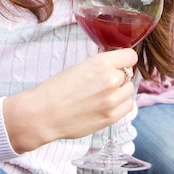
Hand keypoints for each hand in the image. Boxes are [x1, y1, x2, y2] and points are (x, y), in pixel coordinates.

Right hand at [3, 48, 136, 152]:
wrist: (43, 114)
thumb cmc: (56, 88)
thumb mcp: (80, 66)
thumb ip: (102, 65)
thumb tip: (117, 67)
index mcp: (101, 63)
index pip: (130, 56)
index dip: (124, 60)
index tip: (118, 64)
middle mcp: (111, 79)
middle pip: (128, 73)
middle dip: (118, 76)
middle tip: (101, 83)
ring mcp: (112, 100)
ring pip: (129, 90)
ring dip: (120, 91)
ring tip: (102, 95)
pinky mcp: (111, 117)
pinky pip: (128, 105)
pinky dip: (121, 104)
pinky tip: (106, 105)